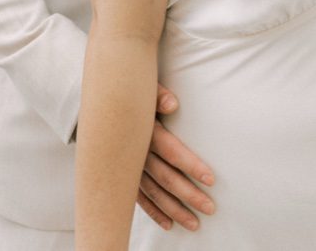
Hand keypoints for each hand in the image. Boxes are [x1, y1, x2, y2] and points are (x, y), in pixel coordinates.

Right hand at [135, 85, 216, 232]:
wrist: (103, 109)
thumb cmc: (133, 98)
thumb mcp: (144, 90)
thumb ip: (158, 96)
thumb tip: (172, 104)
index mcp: (146, 133)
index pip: (172, 152)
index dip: (192, 166)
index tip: (211, 179)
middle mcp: (137, 155)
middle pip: (166, 179)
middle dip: (189, 195)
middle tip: (210, 208)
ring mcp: (129, 170)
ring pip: (154, 194)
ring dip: (174, 210)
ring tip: (194, 224)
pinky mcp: (124, 178)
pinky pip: (139, 199)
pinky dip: (154, 212)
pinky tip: (169, 224)